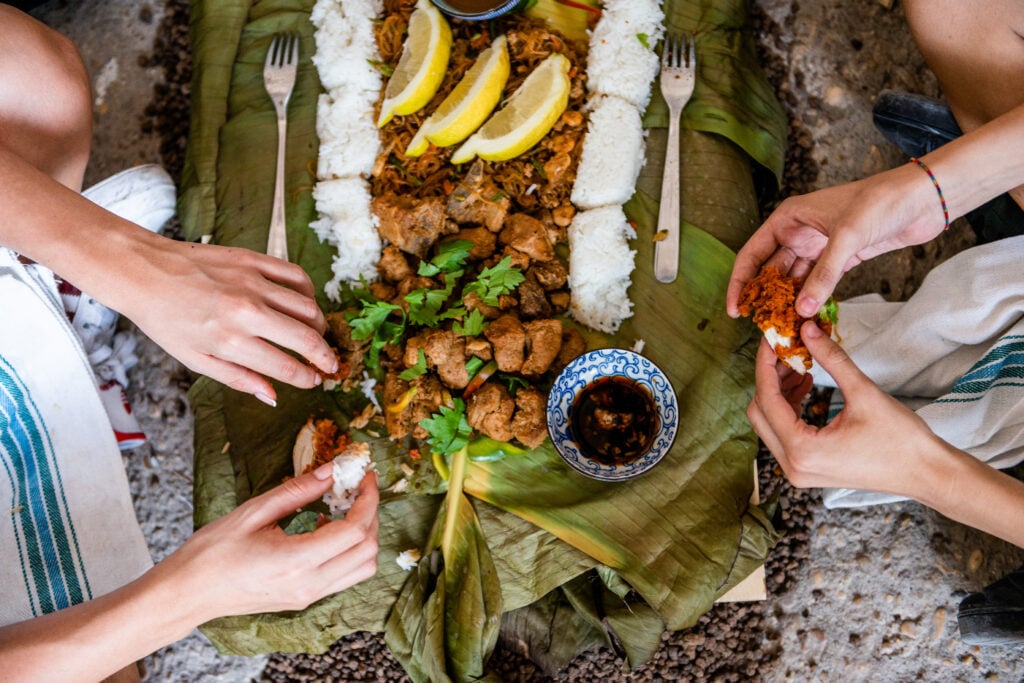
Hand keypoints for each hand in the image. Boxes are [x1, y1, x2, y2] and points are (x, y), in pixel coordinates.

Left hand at [114, 236, 336, 402]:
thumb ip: (237, 379)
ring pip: (308, 307)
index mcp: (230, 341)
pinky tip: (304, 303)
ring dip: (319, 326)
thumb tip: (272, 396)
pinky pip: (296, 276)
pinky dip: (308, 293)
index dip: (306, 377)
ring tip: (315, 336)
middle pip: (306, 338)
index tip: (314, 381)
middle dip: (324, 357)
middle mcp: (246, 312)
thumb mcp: (195, 360)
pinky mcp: (254, 260)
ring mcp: (253, 283)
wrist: (144, 272)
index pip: (286, 366)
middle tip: (329, 365)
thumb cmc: (165, 320)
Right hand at [161, 463, 379, 618]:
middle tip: (359, 489)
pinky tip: (325, 530)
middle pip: (367, 551)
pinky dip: (349, 551)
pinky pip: (345, 576)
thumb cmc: (211, 553)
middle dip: (371, 515)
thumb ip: (297, 491)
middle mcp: (309, 585)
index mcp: (296, 562)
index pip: (355, 531)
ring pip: (362, 569)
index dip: (368, 500)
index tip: (366, 477)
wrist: (187, 593)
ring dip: (364, 536)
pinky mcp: (305, 599)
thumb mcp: (253, 512)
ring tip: (343, 509)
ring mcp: (309, 596)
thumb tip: (330, 472)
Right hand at [726, 164, 945, 318]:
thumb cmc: (881, 202)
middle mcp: (799, 232)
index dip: (740, 282)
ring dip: (788, 301)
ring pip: (794, 279)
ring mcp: (820, 246)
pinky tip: (807, 317)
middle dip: (765, 296)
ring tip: (782, 326)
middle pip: (770, 269)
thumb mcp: (847, 237)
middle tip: (761, 324)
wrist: (924, 198)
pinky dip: (812, 299)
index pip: (752, 253)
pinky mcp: (841, 258)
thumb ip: (824, 275)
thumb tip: (801, 309)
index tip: (736, 309)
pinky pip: (818, 283)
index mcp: (789, 218)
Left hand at [746, 320, 944, 495]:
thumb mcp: (864, 393)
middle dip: (769, 377)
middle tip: (785, 349)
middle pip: (760, 412)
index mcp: (802, 450)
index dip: (765, 364)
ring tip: (799, 363)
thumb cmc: (901, 439)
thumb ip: (831, 359)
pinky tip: (806, 383)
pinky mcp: (807, 469)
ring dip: (779, 391)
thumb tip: (807, 329)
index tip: (770, 338)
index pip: (766, 399)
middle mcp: (792, 466)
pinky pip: (784, 433)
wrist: (926, 473)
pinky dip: (789, 407)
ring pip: (770, 423)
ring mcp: (797, 471)